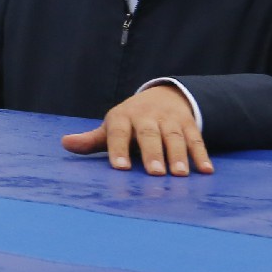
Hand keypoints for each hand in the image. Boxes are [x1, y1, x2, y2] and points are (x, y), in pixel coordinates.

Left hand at [63, 85, 211, 175]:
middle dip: (153, 154)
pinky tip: (206, 171)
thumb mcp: (110, 128)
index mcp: (122, 118)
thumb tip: (65, 144)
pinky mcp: (188, 124)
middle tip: (155, 173)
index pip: (119, 133)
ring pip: (174, 137)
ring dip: (179, 155)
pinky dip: (202, 154)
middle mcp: (146, 117)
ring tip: (180, 175)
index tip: (120, 168)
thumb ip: (91, 140)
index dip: (119, 150)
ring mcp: (169, 119)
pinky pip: (196, 139)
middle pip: (150, 135)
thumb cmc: (129, 122)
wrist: (162, 97)